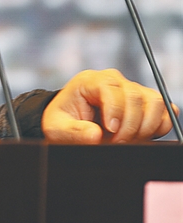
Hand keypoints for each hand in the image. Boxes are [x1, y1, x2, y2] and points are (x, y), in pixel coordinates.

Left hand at [41, 68, 177, 143]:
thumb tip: (95, 134)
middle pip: (135, 96)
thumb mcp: (58, 128)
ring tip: (129, 139)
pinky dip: (160, 125)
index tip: (110, 131)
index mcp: (90, 81)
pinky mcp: (145, 102)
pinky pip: (165, 109)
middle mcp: (113, 81)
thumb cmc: (63, 121)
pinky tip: (143, 135)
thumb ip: (74, 131)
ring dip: (146, 126)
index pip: (110, 88)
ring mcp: (131, 89)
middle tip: (117, 142)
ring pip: (154, 101)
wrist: (70, 121)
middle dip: (129, 125)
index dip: (115, 111)